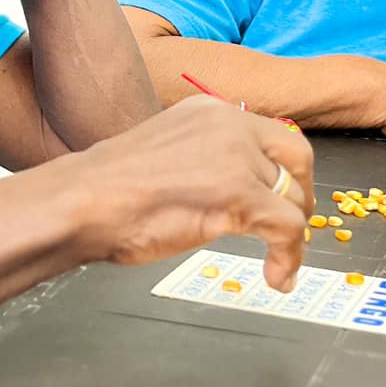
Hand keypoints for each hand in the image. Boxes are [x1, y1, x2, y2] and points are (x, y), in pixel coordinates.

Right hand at [73, 96, 312, 291]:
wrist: (84, 202)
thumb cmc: (107, 190)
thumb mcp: (167, 153)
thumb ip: (204, 159)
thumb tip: (232, 189)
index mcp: (210, 110)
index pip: (273, 135)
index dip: (287, 172)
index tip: (284, 199)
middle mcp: (229, 124)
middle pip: (297, 157)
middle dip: (301, 197)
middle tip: (293, 229)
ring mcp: (236, 157)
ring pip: (293, 199)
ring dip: (293, 238)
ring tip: (280, 264)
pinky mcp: (240, 193)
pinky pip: (288, 228)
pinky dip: (289, 257)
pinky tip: (275, 276)